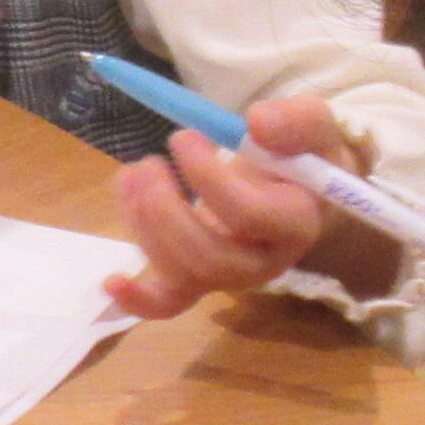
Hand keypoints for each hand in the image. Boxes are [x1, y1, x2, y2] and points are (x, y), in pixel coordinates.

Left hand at [106, 96, 404, 318]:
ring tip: (132, 174)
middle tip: (150, 163)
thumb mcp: (313, 126)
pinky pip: (169, 304)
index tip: (183, 137)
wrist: (297, 190)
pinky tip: (111, 281)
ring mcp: (228, 276)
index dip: (206, 177)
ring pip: (180, 273)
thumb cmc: (300, 155)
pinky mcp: (199, 281)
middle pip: (207, 257)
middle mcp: (263, 262)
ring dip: (143, 224)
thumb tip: (256, 122)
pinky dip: (138, 299)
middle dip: (165, 209)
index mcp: (294, 224)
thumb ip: (297, 120)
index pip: (247, 214)